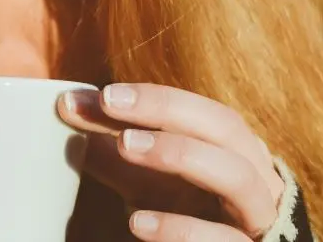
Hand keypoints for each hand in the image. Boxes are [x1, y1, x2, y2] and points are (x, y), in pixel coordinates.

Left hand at [58, 83, 284, 241]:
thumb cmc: (180, 208)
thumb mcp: (142, 174)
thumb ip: (109, 142)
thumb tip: (68, 104)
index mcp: (232, 148)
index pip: (201, 111)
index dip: (156, 98)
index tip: (104, 94)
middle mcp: (254, 175)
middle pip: (226, 128)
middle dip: (167, 111)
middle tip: (109, 105)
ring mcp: (254, 216)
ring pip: (236, 177)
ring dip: (180, 154)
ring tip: (124, 146)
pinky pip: (223, 240)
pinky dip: (180, 229)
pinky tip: (137, 222)